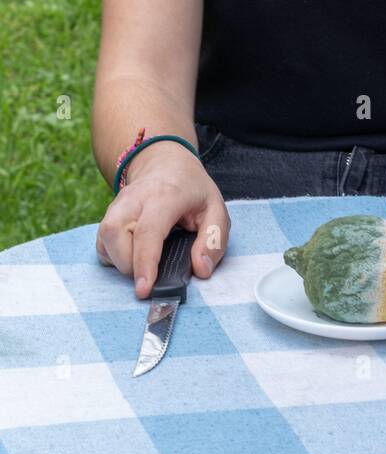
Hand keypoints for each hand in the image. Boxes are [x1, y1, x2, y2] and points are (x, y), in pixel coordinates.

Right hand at [96, 140, 230, 298]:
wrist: (166, 164)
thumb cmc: (192, 190)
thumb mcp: (215, 209)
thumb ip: (214, 240)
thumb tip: (200, 270)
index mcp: (165, 195)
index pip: (147, 232)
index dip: (144, 263)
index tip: (144, 290)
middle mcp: (134, 198)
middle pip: (115, 235)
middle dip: (129, 265)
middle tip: (153, 272)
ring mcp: (117, 205)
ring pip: (104, 239)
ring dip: (121, 262)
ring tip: (146, 263)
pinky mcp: (108, 215)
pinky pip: (102, 243)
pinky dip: (115, 257)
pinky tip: (134, 255)